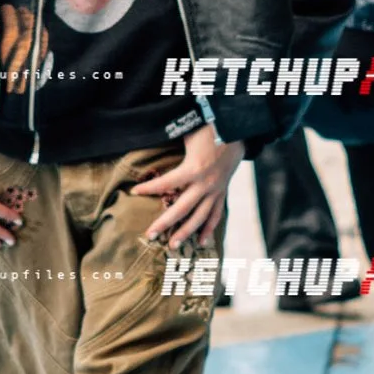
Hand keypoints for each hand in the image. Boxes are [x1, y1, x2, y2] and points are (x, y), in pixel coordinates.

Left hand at [139, 125, 240, 248]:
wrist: (238, 130)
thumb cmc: (209, 128)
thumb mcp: (188, 132)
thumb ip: (171, 139)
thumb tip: (152, 135)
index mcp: (194, 169)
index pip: (167, 183)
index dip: (149, 187)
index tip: (134, 192)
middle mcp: (205, 184)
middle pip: (182, 208)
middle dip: (165, 223)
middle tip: (149, 235)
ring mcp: (216, 190)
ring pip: (200, 217)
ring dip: (186, 232)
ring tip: (172, 245)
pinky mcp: (222, 192)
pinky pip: (216, 214)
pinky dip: (209, 228)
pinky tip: (201, 242)